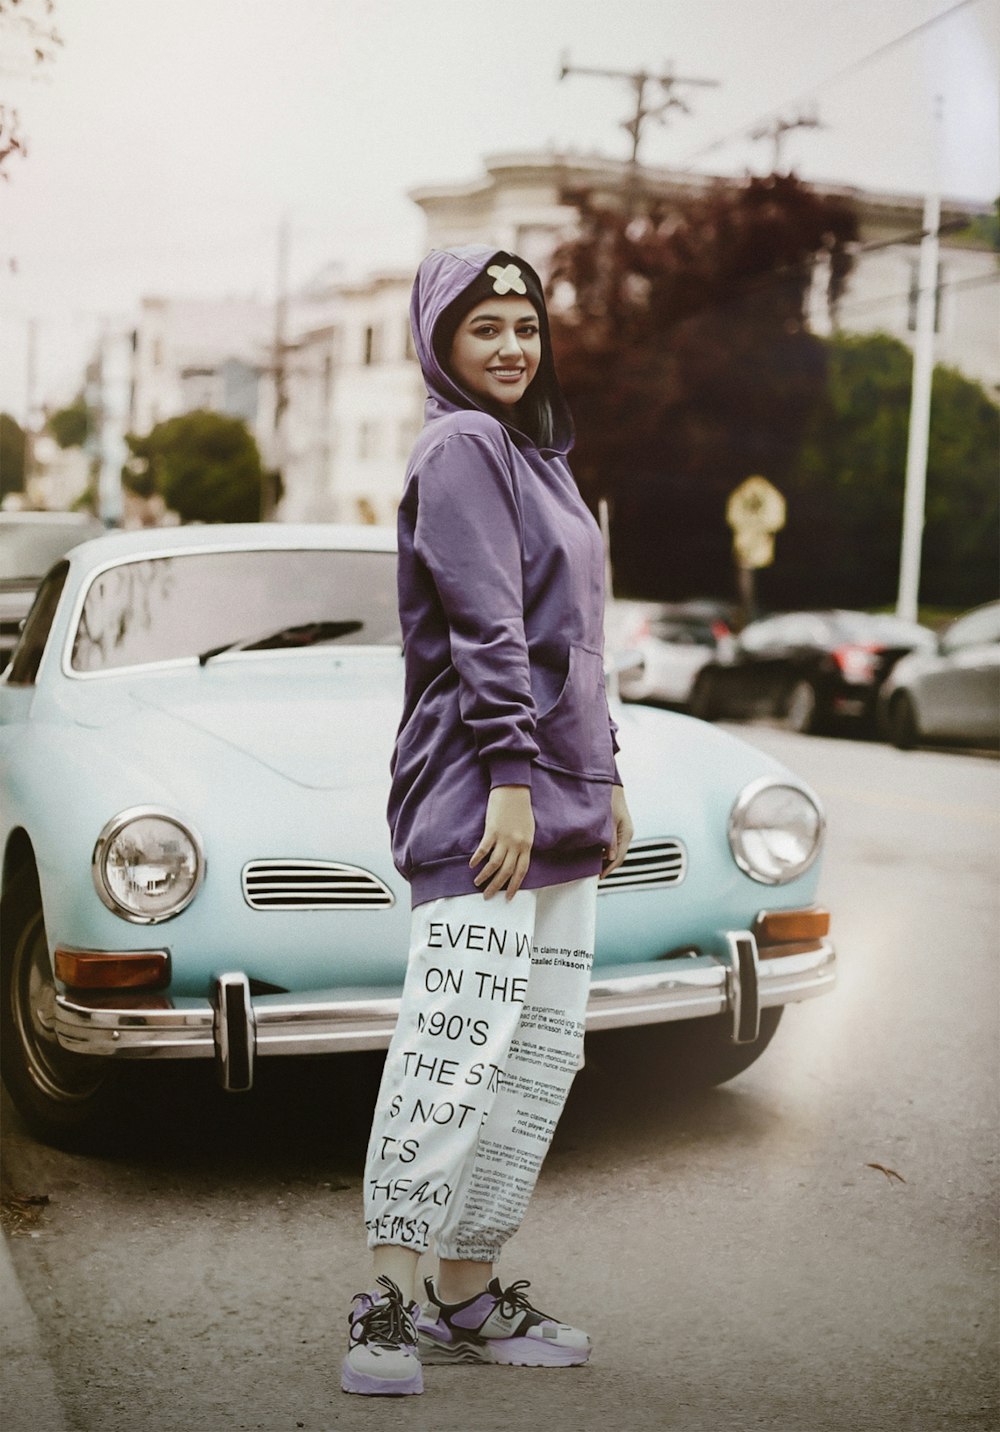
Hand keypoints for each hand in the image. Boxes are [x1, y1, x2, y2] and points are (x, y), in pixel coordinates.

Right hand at [470, 785, 533, 899]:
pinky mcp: (492, 830)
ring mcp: (504, 838)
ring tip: (477, 883)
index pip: (521, 871)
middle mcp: (516, 844)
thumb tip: (514, 860)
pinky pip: (484, 849)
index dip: (514, 886)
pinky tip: (472, 865)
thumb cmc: (521, 808)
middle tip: (487, 896)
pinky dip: (477, 859)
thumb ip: (522, 845)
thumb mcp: (528, 829)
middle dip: (496, 886)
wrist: (513, 789)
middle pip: (506, 871)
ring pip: (494, 864)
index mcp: (527, 845)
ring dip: (485, 876)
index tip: (508, 898)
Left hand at [602, 785, 632, 877]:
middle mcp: (626, 834)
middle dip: (606, 866)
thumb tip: (610, 857)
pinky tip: (593, 853)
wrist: (608, 784)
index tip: (599, 877)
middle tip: (594, 874)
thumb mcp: (608, 820)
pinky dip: (603, 850)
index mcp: (627, 833)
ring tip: (592, 866)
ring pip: (614, 850)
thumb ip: (610, 839)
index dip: (609, 868)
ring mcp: (622, 832)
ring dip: (604, 858)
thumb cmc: (608, 798)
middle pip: (617, 856)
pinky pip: (611, 844)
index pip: (619, 857)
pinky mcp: (616, 828)